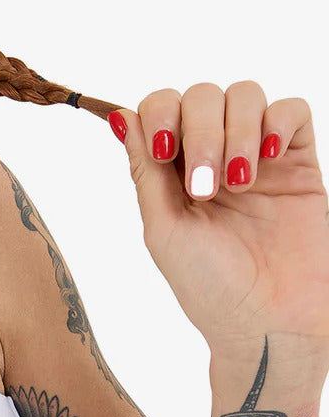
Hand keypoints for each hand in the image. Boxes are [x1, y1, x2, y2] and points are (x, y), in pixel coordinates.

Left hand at [109, 82, 328, 353]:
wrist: (268, 322)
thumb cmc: (210, 289)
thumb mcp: (163, 230)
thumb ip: (144, 172)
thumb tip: (117, 116)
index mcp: (174, 174)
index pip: (162, 108)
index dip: (160, 114)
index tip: (162, 149)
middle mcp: (214, 158)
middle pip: (202, 95)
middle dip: (199, 132)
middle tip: (205, 187)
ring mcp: (258, 158)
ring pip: (245, 95)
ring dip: (236, 132)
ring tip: (239, 184)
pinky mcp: (299, 163)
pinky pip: (292, 109)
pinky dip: (278, 122)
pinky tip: (269, 160)